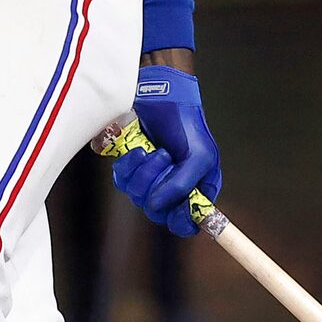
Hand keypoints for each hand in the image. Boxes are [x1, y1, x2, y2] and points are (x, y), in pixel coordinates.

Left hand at [111, 67, 219, 236]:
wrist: (160, 98)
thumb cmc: (187, 125)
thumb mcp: (199, 156)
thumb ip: (183, 185)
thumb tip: (156, 206)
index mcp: (196, 189)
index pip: (187, 223)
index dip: (180, 221)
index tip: (177, 208)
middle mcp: (173, 189)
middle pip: (158, 212)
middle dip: (157, 185)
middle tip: (165, 159)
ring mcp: (150, 180)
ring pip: (137, 196)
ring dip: (143, 172)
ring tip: (153, 149)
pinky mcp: (131, 170)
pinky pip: (123, 181)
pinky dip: (129, 165)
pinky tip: (138, 148)